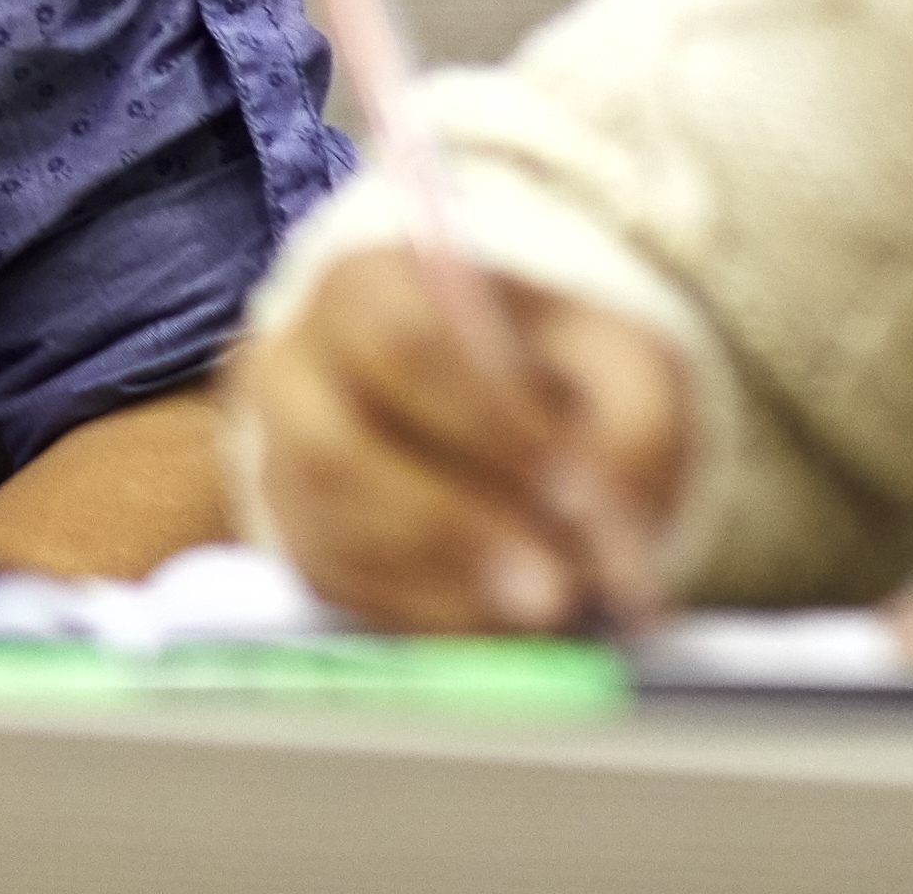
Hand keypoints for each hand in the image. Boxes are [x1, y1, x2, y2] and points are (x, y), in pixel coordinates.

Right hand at [229, 248, 692, 637]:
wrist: (513, 399)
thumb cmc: (560, 369)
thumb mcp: (622, 368)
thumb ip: (633, 440)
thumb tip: (613, 546)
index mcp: (369, 284)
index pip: (400, 345)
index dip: (484, 424)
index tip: (574, 489)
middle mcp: (294, 365)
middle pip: (336, 452)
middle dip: (450, 528)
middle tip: (556, 588)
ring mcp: (279, 457)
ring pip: (331, 532)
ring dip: (442, 586)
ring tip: (544, 616)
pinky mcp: (296, 536)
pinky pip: (337, 588)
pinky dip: (423, 618)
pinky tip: (501, 629)